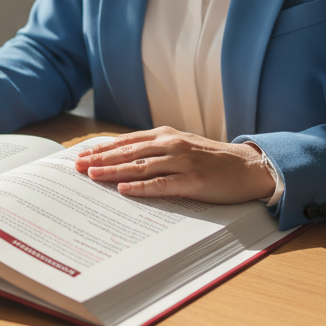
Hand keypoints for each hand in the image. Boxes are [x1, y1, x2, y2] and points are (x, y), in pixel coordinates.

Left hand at [72, 127, 274, 203]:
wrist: (248, 167)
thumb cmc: (213, 160)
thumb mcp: (182, 146)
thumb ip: (156, 149)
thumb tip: (124, 155)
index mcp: (167, 136)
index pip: (127, 141)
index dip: (102, 148)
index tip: (81, 155)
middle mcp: (171, 145)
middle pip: (128, 152)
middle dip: (100, 159)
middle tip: (77, 166)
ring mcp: (182, 162)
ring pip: (140, 166)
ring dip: (114, 172)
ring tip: (92, 176)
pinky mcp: (192, 181)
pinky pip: (161, 184)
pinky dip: (141, 187)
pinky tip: (124, 190)